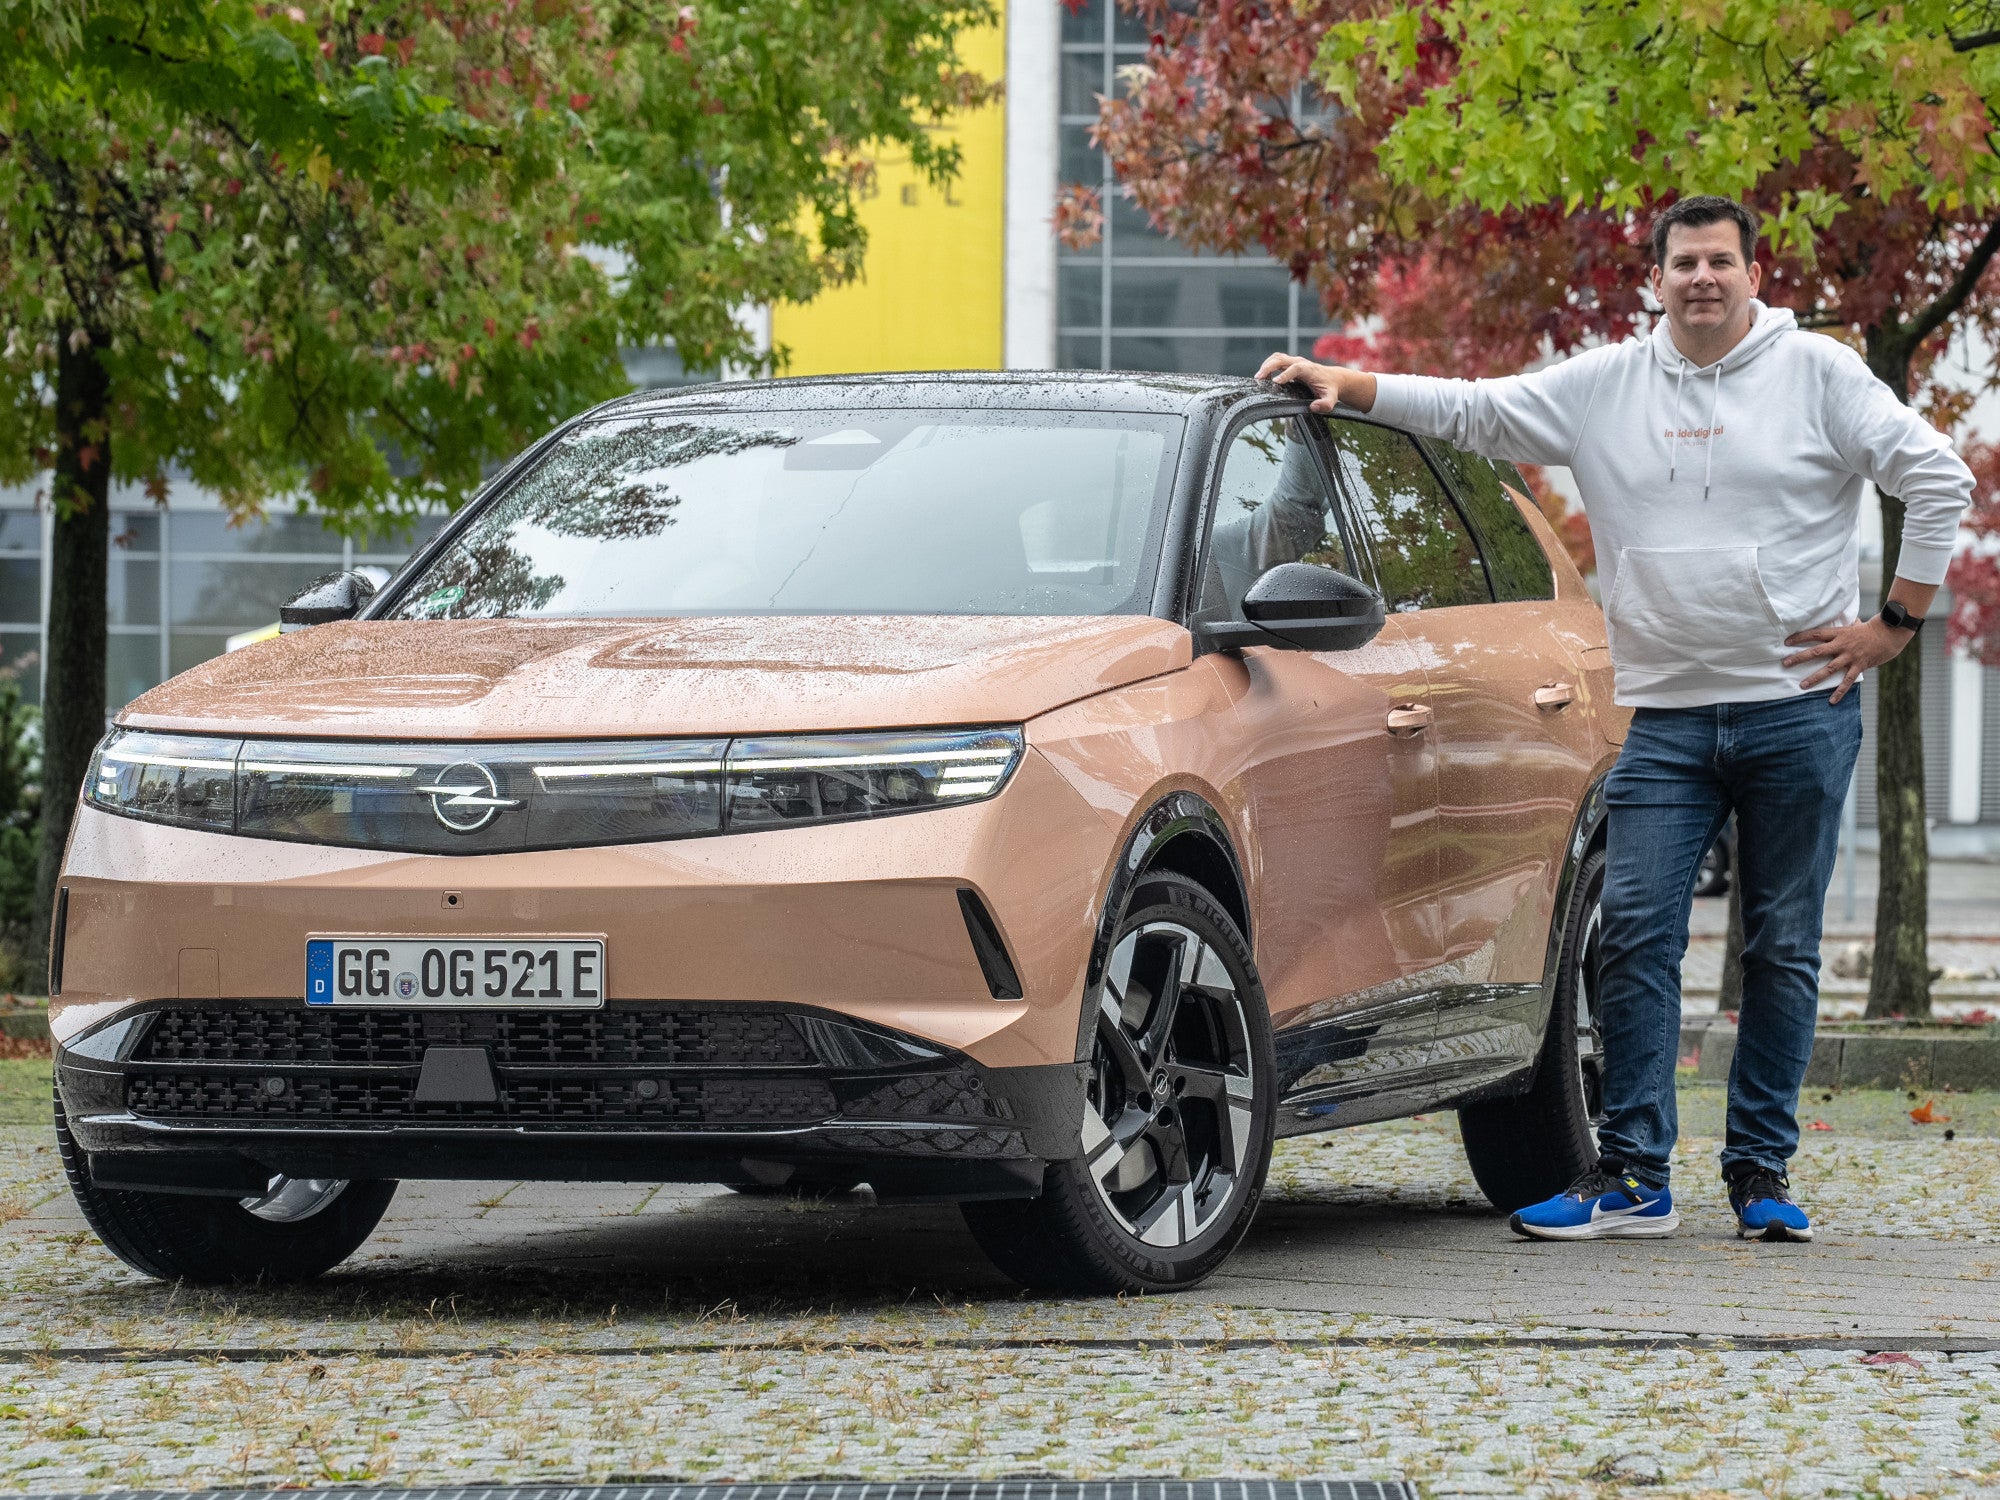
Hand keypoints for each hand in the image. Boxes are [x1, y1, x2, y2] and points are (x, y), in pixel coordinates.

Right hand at [1255, 352, 1372, 412]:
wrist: (1333, 378)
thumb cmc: (1330, 389)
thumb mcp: (1331, 399)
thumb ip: (1325, 404)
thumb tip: (1313, 407)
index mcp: (1309, 370)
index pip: (1296, 368)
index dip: (1285, 374)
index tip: (1275, 382)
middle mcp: (1301, 362)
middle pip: (1282, 359)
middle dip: (1269, 367)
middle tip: (1258, 379)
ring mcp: (1295, 361)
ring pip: (1277, 357)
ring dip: (1266, 365)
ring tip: (1258, 378)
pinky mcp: (1290, 363)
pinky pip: (1276, 360)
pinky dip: (1267, 366)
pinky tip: (1263, 377)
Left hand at [1782, 616, 1916, 702]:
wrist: (1890, 633)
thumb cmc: (1872, 629)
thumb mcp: (1856, 625)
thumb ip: (1847, 627)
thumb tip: (1849, 622)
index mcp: (1838, 633)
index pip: (1815, 634)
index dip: (1800, 637)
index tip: (1786, 642)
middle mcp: (1841, 645)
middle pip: (1816, 651)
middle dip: (1800, 657)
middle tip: (1785, 663)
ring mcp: (1850, 656)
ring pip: (1829, 668)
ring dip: (1815, 677)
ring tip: (1802, 686)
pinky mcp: (1859, 665)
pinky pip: (1847, 681)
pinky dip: (1839, 692)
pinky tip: (1831, 701)